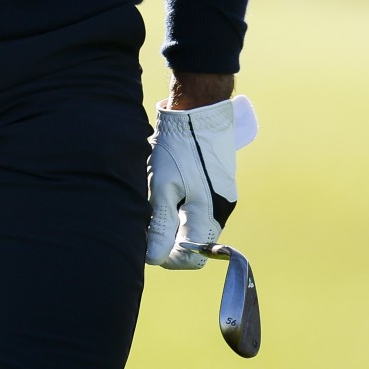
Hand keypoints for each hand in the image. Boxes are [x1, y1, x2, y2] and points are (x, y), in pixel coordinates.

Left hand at [146, 93, 238, 269]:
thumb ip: (161, 225)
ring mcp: (220, 196)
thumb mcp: (163, 186)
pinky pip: (196, 203)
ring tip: (156, 190)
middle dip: (167, 232)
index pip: (191, 257)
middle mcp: (220, 210)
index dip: (167, 255)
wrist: (199, 110)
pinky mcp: (218, 183)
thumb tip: (153, 258)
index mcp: (208, 215)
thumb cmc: (178, 148)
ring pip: (192, 220)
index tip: (148, 240)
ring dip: (172, 214)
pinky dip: (179, 199)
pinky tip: (167, 179)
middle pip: (192, 239)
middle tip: (147, 212)